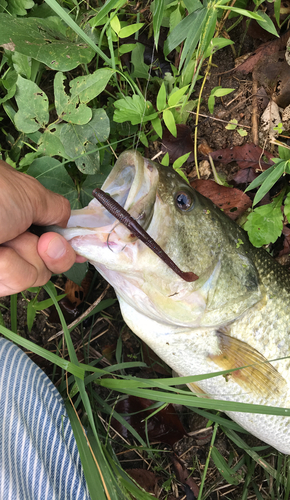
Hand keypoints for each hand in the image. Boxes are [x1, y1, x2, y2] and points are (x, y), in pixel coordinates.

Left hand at [0, 160, 82, 295]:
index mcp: (22, 214)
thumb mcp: (29, 192)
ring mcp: (0, 260)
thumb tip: (69, 220)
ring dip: (18, 259)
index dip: (65, 247)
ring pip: (33, 275)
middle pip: (50, 261)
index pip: (54, 237)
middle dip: (44, 252)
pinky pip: (13, 283)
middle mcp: (13, 237)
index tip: (72, 250)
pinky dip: (5, 269)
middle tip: (20, 235)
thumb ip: (56, 208)